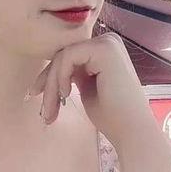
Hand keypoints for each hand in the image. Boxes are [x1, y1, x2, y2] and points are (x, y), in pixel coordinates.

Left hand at [27, 32, 158, 148]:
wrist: (132, 131)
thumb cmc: (111, 116)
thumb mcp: (86, 88)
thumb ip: (73, 74)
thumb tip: (50, 69)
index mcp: (104, 50)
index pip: (67, 57)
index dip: (49, 78)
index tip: (38, 99)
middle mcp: (107, 41)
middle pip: (63, 56)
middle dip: (48, 83)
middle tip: (44, 111)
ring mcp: (107, 42)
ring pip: (62, 57)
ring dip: (51, 85)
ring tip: (50, 110)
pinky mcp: (104, 48)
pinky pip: (67, 57)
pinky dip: (60, 77)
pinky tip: (66, 95)